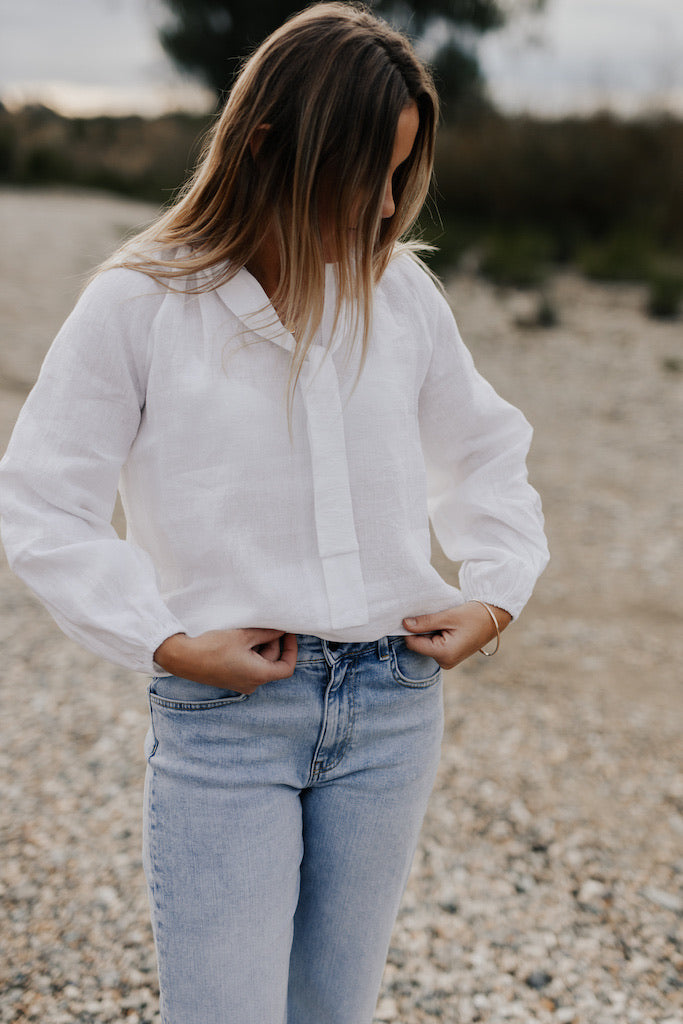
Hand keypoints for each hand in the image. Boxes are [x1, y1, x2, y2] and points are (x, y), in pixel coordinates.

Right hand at [153, 628, 297, 692]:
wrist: (183, 657)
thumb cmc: (213, 647)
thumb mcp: (244, 636)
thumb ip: (266, 633)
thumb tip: (281, 630)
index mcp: (259, 676)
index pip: (287, 667)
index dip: (291, 649)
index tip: (287, 632)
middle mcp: (252, 684)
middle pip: (272, 662)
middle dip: (272, 642)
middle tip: (265, 624)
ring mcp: (240, 683)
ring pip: (259, 663)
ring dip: (259, 646)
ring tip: (249, 629)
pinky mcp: (230, 679)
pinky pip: (248, 665)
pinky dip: (249, 652)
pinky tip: (240, 638)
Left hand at [402, 602, 511, 669]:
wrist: (494, 617)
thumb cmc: (473, 615)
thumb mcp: (447, 616)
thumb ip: (425, 622)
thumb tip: (404, 624)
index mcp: (444, 654)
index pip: (413, 643)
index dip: (409, 630)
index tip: (413, 615)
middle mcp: (445, 662)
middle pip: (419, 645)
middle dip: (421, 630)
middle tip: (435, 617)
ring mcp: (448, 661)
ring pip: (426, 645)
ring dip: (429, 632)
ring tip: (444, 621)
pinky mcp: (450, 657)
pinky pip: (434, 646)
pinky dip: (436, 635)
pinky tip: (446, 627)